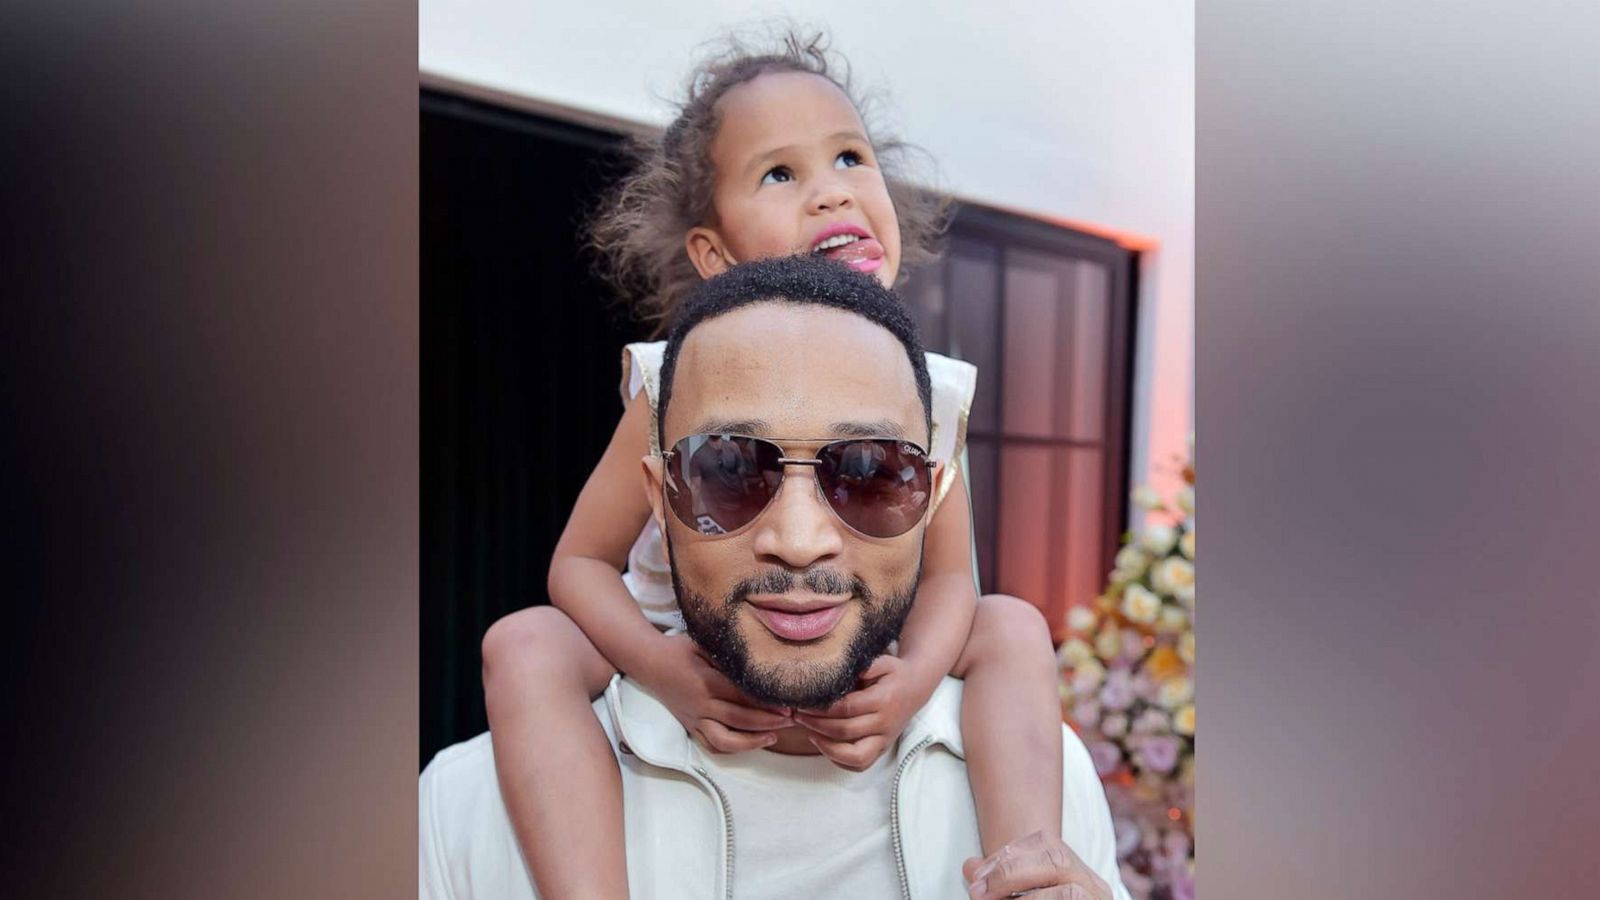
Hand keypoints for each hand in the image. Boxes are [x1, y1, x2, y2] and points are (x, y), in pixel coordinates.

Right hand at [636, 633, 794, 752]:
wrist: (650, 663)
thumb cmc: (680, 649)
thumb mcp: (704, 643)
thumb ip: (729, 653)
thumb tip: (761, 658)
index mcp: (705, 681)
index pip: (741, 695)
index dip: (766, 702)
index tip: (788, 703)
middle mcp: (700, 704)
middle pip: (738, 719)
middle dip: (767, 721)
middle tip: (791, 719)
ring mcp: (694, 719)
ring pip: (724, 740)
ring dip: (751, 742)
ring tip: (774, 736)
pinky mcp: (690, 727)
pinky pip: (712, 745)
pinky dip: (732, 749)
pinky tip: (751, 743)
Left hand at [791, 655, 929, 770]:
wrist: (916, 688)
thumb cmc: (893, 673)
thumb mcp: (883, 661)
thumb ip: (866, 665)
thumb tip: (846, 672)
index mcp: (883, 700)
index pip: (847, 708)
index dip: (822, 708)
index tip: (803, 703)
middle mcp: (885, 723)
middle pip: (845, 731)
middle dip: (816, 725)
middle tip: (797, 716)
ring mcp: (885, 739)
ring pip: (855, 756)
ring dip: (826, 747)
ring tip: (808, 733)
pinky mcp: (882, 749)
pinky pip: (861, 765)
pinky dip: (840, 760)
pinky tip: (824, 745)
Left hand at [962, 831, 1111, 899]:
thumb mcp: (1023, 898)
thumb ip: (999, 885)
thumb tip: (970, 867)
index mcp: (1079, 874)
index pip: (1048, 843)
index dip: (1010, 853)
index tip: (979, 875)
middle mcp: (1096, 889)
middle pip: (1058, 860)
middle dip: (1012, 872)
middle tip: (978, 892)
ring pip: (1069, 894)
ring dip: (1027, 899)